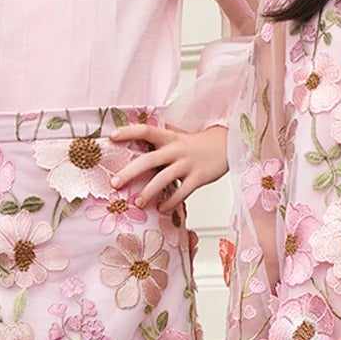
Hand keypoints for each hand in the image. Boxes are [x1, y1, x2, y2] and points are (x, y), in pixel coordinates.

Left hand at [110, 122, 228, 213]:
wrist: (228, 145)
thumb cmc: (198, 143)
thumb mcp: (179, 135)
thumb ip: (160, 136)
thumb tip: (136, 135)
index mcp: (170, 137)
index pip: (146, 130)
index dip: (129, 132)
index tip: (112, 137)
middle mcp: (176, 150)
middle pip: (149, 160)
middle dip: (130, 172)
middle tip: (115, 183)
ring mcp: (187, 164)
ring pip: (164, 179)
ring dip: (149, 192)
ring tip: (137, 203)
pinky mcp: (198, 178)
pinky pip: (182, 193)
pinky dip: (171, 202)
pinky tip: (161, 209)